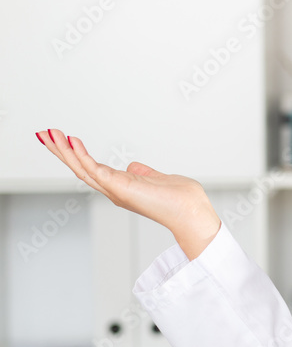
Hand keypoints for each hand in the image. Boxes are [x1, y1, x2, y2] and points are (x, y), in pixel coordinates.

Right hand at [36, 129, 220, 258]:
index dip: (76, 155)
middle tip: (44, 134)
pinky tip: (71, 142)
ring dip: (63, 151)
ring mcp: (115, 190)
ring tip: (48, 134)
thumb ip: (143, 173)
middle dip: (61, 151)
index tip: (63, 139)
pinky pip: (95, 169)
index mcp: (122, 187)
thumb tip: (132, 166)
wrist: (192, 212)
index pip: (92, 169)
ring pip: (81, 168)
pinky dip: (81, 155)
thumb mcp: (158, 180)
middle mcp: (115, 190)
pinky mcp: (120, 188)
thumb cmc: (181, 200)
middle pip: (80, 168)